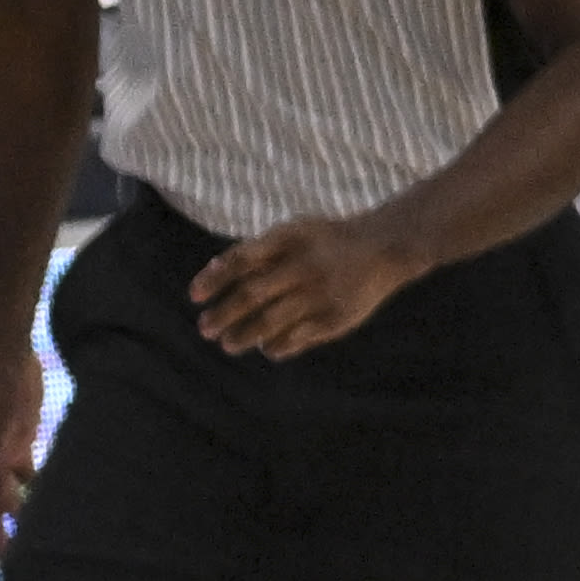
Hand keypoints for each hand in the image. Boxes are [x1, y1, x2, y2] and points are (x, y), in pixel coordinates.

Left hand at [190, 214, 414, 363]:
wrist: (386, 246)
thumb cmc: (323, 242)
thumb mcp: (292, 234)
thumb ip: (254, 251)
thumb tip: (211, 272)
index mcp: (290, 239)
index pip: (241, 259)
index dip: (214, 279)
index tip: (194, 296)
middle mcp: (305, 265)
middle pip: (252, 294)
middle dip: (223, 314)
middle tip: (204, 329)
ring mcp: (322, 292)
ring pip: (270, 321)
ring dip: (243, 336)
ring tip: (228, 344)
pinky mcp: (337, 316)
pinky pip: (296, 338)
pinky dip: (276, 345)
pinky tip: (266, 347)